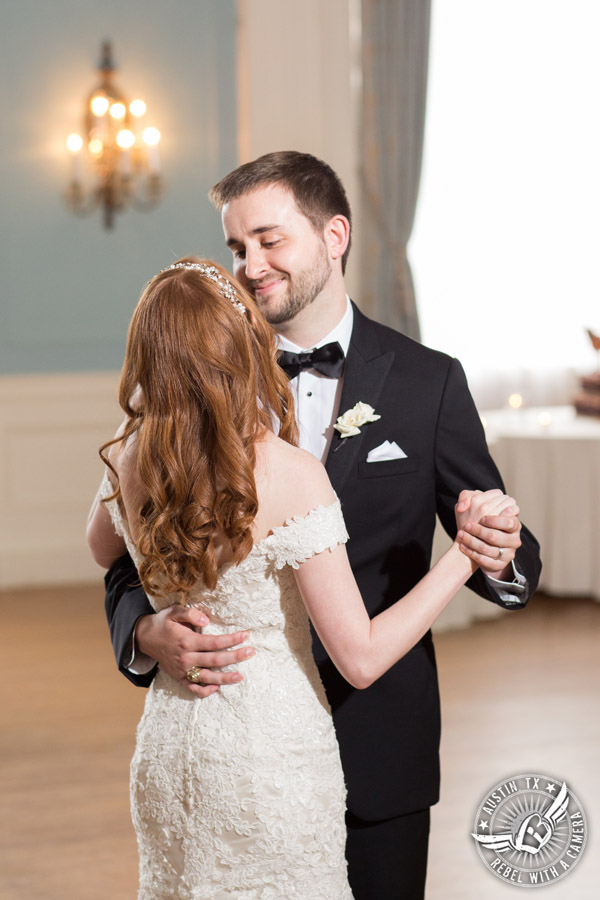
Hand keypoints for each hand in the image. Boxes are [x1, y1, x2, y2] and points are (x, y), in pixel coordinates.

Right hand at [135, 606, 254, 697]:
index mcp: (186, 641)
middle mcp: (185, 658)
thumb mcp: (174, 611)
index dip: (231, 639)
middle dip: (235, 657)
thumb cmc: (163, 623)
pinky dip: (205, 691)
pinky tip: (217, 687)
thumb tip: (207, 619)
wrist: (145, 638)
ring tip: (240, 676)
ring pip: (207, 677)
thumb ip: (191, 614)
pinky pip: (193, 688)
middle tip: (251, 652)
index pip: (214, 642)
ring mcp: (182, 670)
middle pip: (215, 660)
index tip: (246, 635)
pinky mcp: (179, 678)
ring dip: (224, 678)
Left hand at [454, 489, 520, 576]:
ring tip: (461, 535)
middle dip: (478, 531)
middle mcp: (514, 539)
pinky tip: (462, 546)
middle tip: (467, 526)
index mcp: (513, 524)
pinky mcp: (500, 565)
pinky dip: (471, 553)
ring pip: (487, 549)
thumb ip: (469, 497)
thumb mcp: (476, 505)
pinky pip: (484, 561)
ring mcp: (508, 553)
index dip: (494, 520)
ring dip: (471, 541)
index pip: (509, 522)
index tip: (482, 519)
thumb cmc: (478, 520)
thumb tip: (464, 505)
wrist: (480, 543)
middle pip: (495, 536)